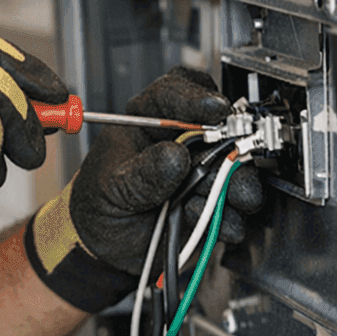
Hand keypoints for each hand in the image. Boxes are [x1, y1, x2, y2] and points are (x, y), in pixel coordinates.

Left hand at [23, 67, 264, 311]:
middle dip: (229, 144)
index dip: (197, 97)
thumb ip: (141, 174)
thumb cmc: (101, 201)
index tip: (215, 109)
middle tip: (229, 158)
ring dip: (231, 183)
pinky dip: (226, 216)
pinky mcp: (213, 205)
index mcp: (150, 121)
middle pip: (221, 128)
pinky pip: (236, 209)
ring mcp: (201, 173)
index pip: (176, 91)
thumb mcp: (110, 186)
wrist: (104, 244)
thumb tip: (174, 156)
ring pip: (235, 168)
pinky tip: (197, 218)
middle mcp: (183, 142)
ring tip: (206, 198)